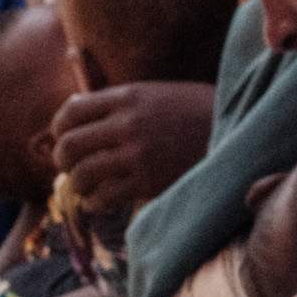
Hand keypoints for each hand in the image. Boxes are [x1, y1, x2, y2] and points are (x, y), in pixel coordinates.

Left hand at [49, 80, 220, 215]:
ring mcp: (137, 154)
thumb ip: (118, 102)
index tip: (63, 138)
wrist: (237, 131)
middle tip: (69, 167)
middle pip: (69, 145)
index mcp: (127, 96)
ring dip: (78, 184)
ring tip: (86, 187)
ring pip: (82, 174)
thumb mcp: (155, 94)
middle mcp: (127, 123)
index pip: (71, 111)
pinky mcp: (148, 182)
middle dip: (62, 160)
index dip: (59, 128)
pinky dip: (97, 202)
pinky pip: (105, 196)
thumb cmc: (195, 113)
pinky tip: (103, 200)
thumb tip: (76, 107)